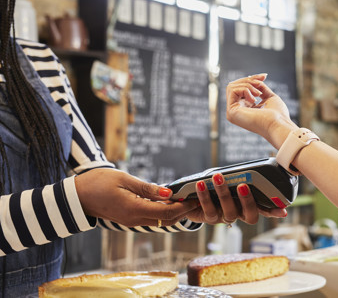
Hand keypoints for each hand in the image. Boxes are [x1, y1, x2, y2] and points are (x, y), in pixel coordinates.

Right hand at [75, 168, 198, 226]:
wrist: (76, 196)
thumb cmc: (97, 182)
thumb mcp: (124, 179)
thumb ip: (148, 188)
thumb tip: (169, 194)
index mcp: (134, 209)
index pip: (167, 212)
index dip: (183, 207)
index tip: (195, 199)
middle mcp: (135, 219)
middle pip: (166, 220)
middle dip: (183, 211)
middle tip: (197, 200)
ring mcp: (131, 221)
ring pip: (160, 221)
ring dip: (175, 213)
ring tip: (187, 200)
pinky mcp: (129, 219)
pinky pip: (151, 218)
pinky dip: (164, 212)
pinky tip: (170, 202)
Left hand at [185, 173, 287, 224]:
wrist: (193, 197)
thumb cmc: (216, 185)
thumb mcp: (228, 180)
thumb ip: (238, 176)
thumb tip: (248, 166)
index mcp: (248, 204)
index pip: (264, 209)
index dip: (273, 211)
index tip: (282, 209)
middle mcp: (240, 213)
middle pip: (250, 215)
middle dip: (248, 201)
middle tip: (243, 186)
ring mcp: (226, 217)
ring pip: (230, 212)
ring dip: (224, 193)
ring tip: (218, 177)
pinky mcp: (210, 218)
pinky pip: (210, 209)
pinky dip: (205, 195)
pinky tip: (201, 184)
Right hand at [226, 74, 298, 148]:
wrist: (279, 125)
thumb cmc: (278, 115)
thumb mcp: (269, 97)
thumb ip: (260, 88)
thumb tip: (255, 78)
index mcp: (245, 109)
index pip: (241, 88)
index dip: (252, 79)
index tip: (264, 76)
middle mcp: (236, 111)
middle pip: (235, 86)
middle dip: (249, 80)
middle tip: (261, 83)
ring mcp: (232, 112)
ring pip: (232, 86)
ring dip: (248, 85)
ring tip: (259, 93)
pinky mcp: (231, 112)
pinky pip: (232, 90)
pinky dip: (245, 89)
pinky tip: (254, 99)